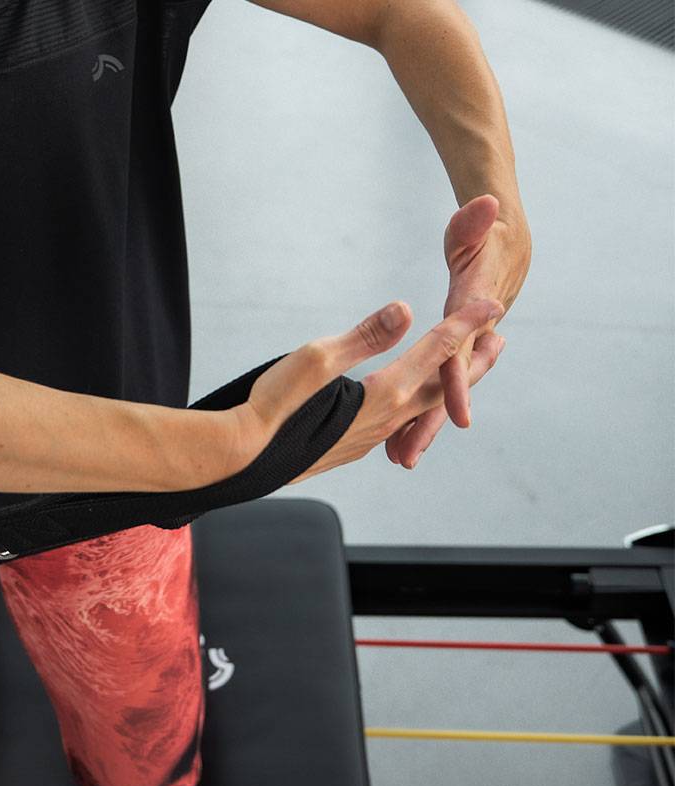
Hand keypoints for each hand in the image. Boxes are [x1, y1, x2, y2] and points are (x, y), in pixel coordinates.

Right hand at [232, 298, 505, 485]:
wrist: (242, 455)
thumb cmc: (272, 405)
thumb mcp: (317, 358)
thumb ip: (364, 336)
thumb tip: (405, 309)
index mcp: (383, 393)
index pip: (435, 351)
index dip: (464, 324)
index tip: (492, 304)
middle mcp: (385, 419)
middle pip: (443, 387)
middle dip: (473, 363)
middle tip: (500, 342)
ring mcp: (369, 438)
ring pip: (422, 409)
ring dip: (447, 387)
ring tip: (460, 374)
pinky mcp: (350, 448)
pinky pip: (399, 424)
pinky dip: (418, 407)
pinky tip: (406, 407)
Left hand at [385, 193, 530, 467]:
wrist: (510, 240)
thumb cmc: (487, 230)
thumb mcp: (477, 226)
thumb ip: (475, 221)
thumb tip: (486, 203)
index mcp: (472, 313)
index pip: (459, 351)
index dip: (457, 382)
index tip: (456, 415)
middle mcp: (469, 336)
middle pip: (447, 386)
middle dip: (429, 422)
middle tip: (407, 455)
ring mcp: (462, 346)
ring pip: (441, 392)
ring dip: (422, 424)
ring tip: (400, 458)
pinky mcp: (452, 351)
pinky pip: (435, 386)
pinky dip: (419, 410)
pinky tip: (399, 437)